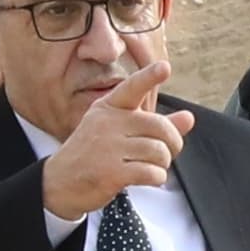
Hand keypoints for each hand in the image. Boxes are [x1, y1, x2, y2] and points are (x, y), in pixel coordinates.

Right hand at [41, 59, 194, 218]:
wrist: (60, 183)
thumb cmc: (94, 154)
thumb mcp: (118, 133)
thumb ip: (155, 125)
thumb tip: (189, 117)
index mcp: (109, 108)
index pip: (132, 88)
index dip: (149, 77)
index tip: (164, 67)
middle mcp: (108, 124)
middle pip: (159, 127)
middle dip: (172, 144)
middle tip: (167, 154)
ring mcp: (108, 148)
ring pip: (159, 151)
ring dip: (163, 164)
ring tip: (151, 167)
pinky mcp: (111, 172)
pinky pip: (151, 172)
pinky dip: (157, 178)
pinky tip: (148, 179)